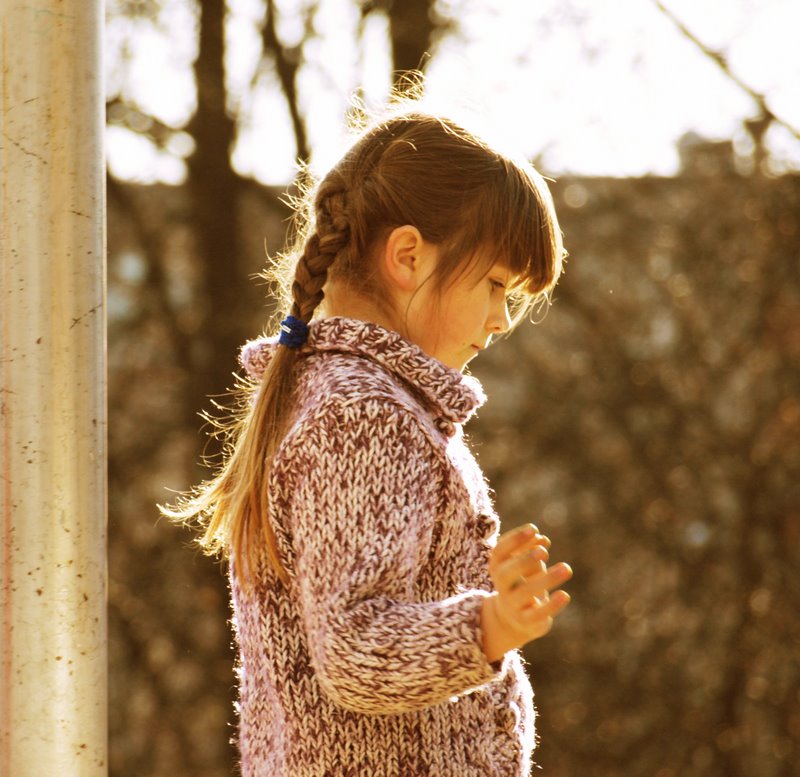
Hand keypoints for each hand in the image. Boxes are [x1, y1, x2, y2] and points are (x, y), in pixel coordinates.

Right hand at [480, 523, 571, 663]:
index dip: (514, 540)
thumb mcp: (526, 563)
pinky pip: (537, 615)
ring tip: (566, 568)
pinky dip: (551, 605)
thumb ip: (533, 549)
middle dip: (523, 561)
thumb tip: (542, 539)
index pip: (499, 552)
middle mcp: (501, 586)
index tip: (534, 529)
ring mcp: (511, 605)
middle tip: (543, 552)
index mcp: (497, 567)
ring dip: (546, 579)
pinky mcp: (525, 622)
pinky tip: (564, 595)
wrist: (514, 618)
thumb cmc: (523, 581)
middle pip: (505, 574)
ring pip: (524, 593)